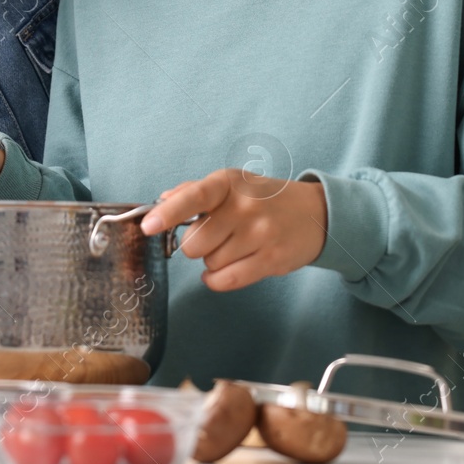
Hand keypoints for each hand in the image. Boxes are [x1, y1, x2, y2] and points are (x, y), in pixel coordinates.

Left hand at [141, 171, 327, 291]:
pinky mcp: (272, 259)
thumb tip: (162, 201)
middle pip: (195, 242)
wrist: (315, 213)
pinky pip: (227, 280)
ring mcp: (260, 234)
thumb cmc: (264, 199)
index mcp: (229, 183)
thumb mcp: (232, 184)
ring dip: (213, 261)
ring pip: (210, 263)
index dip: (168, 213)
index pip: (195, 197)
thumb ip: (195, 191)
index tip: (148, 226)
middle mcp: (245, 206)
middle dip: (196, 245)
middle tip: (214, 237)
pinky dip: (217, 280)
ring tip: (233, 247)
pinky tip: (224, 270)